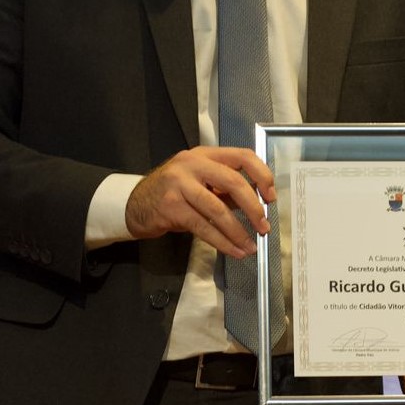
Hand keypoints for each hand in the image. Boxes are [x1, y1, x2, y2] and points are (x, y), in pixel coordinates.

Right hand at [125, 146, 275, 258]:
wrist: (134, 205)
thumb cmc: (173, 192)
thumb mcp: (200, 182)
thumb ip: (226, 188)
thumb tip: (258, 204)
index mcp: (205, 154)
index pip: (242, 156)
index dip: (262, 175)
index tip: (271, 196)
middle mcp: (192, 164)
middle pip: (233, 182)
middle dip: (253, 207)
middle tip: (264, 226)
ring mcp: (179, 184)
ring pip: (218, 209)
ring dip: (238, 231)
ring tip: (250, 246)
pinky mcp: (171, 207)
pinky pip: (203, 227)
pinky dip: (222, 242)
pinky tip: (234, 250)